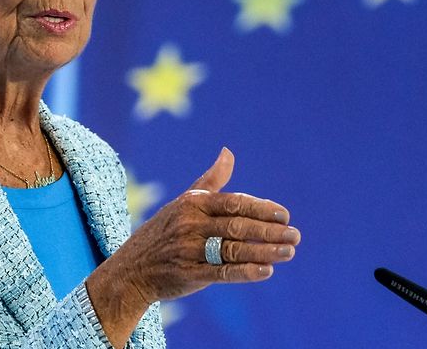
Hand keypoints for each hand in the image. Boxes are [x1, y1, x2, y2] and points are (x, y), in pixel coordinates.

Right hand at [114, 147, 300, 304]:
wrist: (131, 269)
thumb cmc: (163, 231)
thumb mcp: (184, 202)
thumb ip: (211, 180)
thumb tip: (228, 151)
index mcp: (193, 203)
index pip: (234, 202)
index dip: (261, 208)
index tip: (285, 215)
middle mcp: (191, 224)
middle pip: (237, 225)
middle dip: (269, 230)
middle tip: (295, 234)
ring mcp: (189, 250)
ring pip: (234, 249)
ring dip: (265, 251)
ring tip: (289, 251)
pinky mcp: (189, 274)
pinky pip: (222, 272)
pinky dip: (246, 272)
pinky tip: (267, 270)